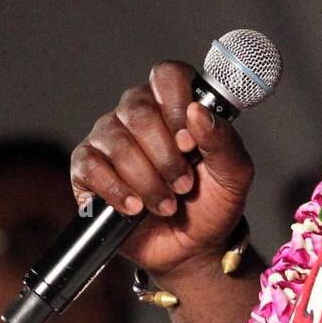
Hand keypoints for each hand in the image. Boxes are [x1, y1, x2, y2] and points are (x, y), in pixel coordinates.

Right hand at [71, 60, 254, 276]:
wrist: (193, 247)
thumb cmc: (212, 204)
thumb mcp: (234, 175)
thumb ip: (224, 141)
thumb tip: (198, 112)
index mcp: (175, 105)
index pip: (167, 76)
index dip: (177, 105)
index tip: (189, 143)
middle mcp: (137, 114)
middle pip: (138, 111)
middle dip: (165, 156)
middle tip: (183, 184)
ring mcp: (109, 139)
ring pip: (117, 141)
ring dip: (147, 179)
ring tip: (166, 204)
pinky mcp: (88, 169)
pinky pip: (90, 166)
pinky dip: (116, 190)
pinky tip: (135, 207)